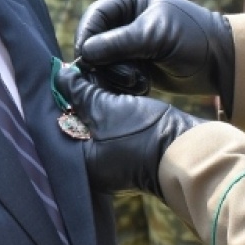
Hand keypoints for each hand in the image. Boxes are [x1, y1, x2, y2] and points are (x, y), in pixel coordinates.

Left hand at [54, 61, 201, 195]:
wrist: (187, 148)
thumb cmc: (144, 133)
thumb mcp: (106, 109)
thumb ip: (79, 92)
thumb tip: (60, 75)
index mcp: (79, 166)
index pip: (57, 128)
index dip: (58, 100)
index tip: (59, 77)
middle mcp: (91, 169)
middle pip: (74, 127)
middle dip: (74, 102)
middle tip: (73, 76)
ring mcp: (109, 163)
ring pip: (91, 126)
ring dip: (91, 104)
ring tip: (91, 80)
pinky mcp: (126, 155)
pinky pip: (108, 129)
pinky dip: (107, 112)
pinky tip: (109, 93)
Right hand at [74, 0, 235, 111]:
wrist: (221, 62)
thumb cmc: (192, 38)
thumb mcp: (155, 35)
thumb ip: (119, 43)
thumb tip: (85, 53)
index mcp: (131, 2)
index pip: (95, 16)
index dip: (87, 35)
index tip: (85, 56)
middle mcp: (127, 23)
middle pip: (95, 42)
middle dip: (102, 61)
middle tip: (117, 75)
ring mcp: (130, 47)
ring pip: (103, 63)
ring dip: (115, 76)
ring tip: (136, 82)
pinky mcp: (135, 68)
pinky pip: (116, 77)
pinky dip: (124, 84)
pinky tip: (142, 87)